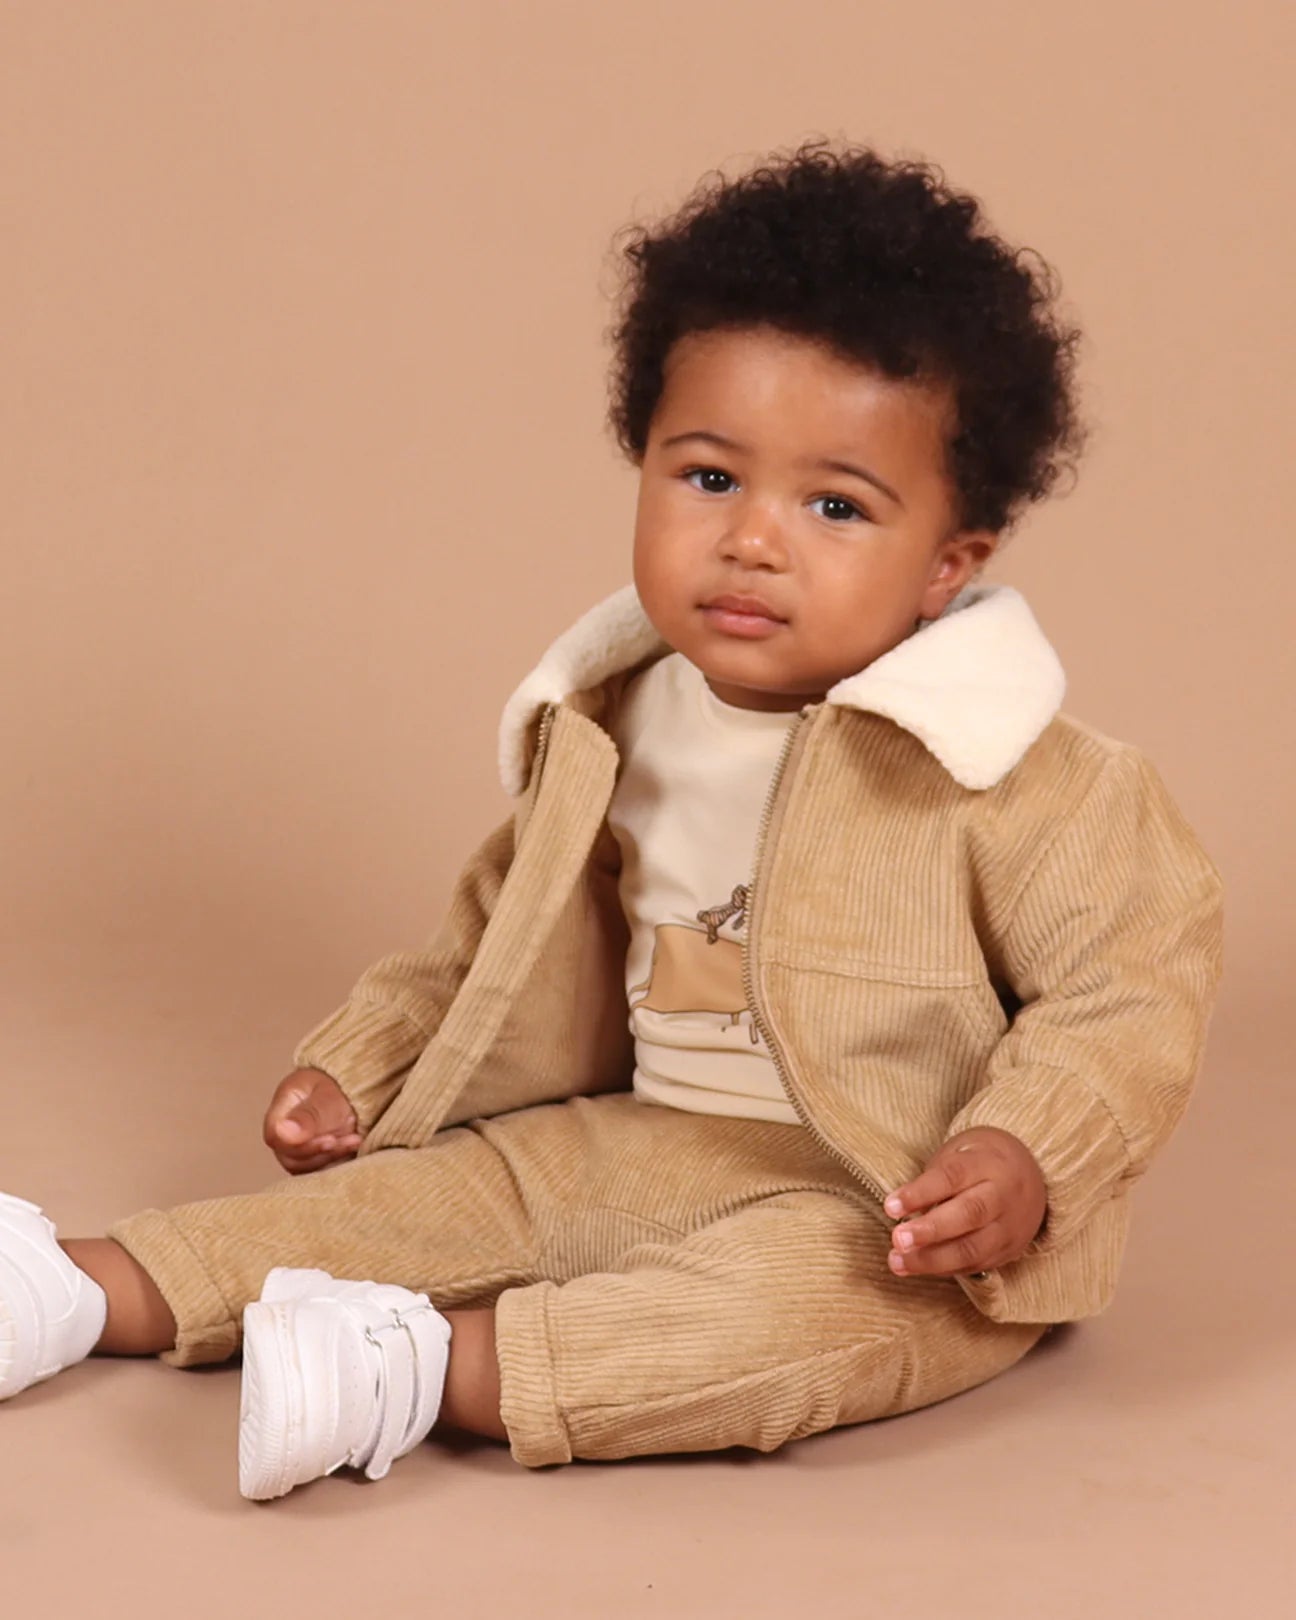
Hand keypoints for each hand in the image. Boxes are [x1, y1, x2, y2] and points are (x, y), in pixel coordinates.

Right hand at [264, 1067, 362, 1174]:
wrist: (356, 1089)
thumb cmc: (337, 1086)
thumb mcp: (326, 1095)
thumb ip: (308, 1114)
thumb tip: (281, 1132)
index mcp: (280, 1113)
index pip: (276, 1138)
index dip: (301, 1145)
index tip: (330, 1140)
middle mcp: (285, 1136)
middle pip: (292, 1158)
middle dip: (323, 1152)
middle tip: (351, 1139)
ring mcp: (299, 1151)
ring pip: (308, 1168)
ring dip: (334, 1157)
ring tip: (356, 1138)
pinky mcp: (316, 1161)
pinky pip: (323, 1172)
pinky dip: (340, 1162)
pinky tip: (356, 1145)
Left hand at [882, 1127, 1046, 1278]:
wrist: (1032, 1174)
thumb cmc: (979, 1161)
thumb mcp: (959, 1152)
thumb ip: (934, 1179)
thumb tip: (900, 1210)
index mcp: (987, 1163)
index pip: (951, 1177)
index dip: (920, 1193)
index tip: (890, 1206)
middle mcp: (1002, 1196)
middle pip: (968, 1214)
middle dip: (930, 1230)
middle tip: (897, 1239)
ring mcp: (1008, 1227)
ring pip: (973, 1248)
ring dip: (932, 1260)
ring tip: (898, 1261)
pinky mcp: (1008, 1251)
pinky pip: (975, 1265)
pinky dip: (943, 1268)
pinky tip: (917, 1268)